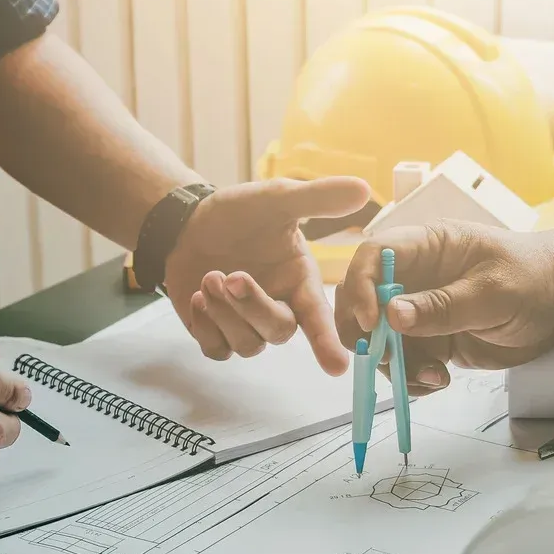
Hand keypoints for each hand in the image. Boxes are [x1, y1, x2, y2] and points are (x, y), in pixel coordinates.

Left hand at [165, 177, 370, 374]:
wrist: (190, 224)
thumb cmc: (240, 214)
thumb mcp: (278, 199)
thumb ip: (318, 198)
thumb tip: (363, 188)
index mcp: (300, 282)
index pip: (319, 318)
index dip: (328, 341)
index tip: (337, 366)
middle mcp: (279, 308)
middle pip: (279, 332)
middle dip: (254, 307)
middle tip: (232, 276)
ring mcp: (247, 325)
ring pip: (247, 345)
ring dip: (226, 314)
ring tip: (209, 277)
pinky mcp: (217, 334)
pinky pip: (217, 350)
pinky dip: (206, 328)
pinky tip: (197, 298)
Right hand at [334, 221, 553, 394]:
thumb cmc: (533, 278)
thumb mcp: (493, 291)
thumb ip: (443, 305)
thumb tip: (392, 316)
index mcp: (425, 246)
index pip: (373, 256)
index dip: (361, 287)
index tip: (373, 323)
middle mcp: (414, 277)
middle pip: (363, 301)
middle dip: (366, 335)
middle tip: (385, 359)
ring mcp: (418, 310)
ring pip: (379, 340)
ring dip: (395, 365)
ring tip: (432, 376)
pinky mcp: (428, 340)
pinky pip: (403, 362)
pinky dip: (411, 378)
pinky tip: (438, 381)